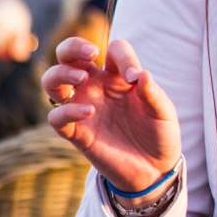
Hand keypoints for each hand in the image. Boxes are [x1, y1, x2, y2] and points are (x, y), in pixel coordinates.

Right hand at [43, 36, 181, 195]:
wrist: (153, 170)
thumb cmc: (159, 135)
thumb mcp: (163, 113)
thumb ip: (153, 94)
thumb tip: (140, 74)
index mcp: (117, 76)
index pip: (113, 50)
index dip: (122, 57)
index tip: (134, 78)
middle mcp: (95, 87)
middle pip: (68, 55)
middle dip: (72, 46)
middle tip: (90, 53)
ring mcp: (82, 107)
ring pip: (52, 81)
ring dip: (61, 73)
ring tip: (81, 78)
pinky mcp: (76, 132)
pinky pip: (56, 117)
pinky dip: (66, 111)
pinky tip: (88, 112)